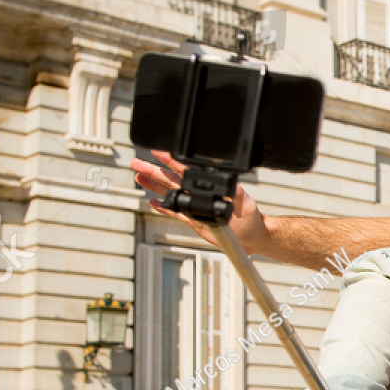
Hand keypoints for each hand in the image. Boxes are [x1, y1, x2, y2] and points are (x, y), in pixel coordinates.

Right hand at [130, 150, 269, 254]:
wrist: (252, 238)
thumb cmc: (252, 220)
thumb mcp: (246, 204)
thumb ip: (237, 193)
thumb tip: (231, 182)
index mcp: (209, 188)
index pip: (186, 170)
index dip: (171, 161)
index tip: (157, 151)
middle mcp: (199, 196)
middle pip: (171, 179)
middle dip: (154, 170)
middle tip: (137, 162)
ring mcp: (195, 207)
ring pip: (170, 193)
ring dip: (154, 185)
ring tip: (139, 176)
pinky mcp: (194, 221)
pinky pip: (175, 212)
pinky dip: (164, 207)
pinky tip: (153, 201)